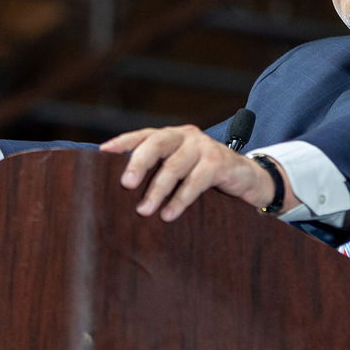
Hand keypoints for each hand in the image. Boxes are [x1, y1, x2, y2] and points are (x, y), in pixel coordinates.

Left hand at [100, 124, 298, 220]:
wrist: (248, 179)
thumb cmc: (205, 177)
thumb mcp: (180, 171)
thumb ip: (158, 172)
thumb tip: (122, 190)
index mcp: (171, 136)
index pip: (142, 135)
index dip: (122, 143)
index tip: (102, 154)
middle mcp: (186, 136)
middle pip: (157, 144)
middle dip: (139, 163)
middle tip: (125, 184)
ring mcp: (204, 147)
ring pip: (175, 166)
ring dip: (157, 190)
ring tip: (144, 211)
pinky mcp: (219, 162)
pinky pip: (196, 181)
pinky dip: (180, 199)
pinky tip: (169, 214)